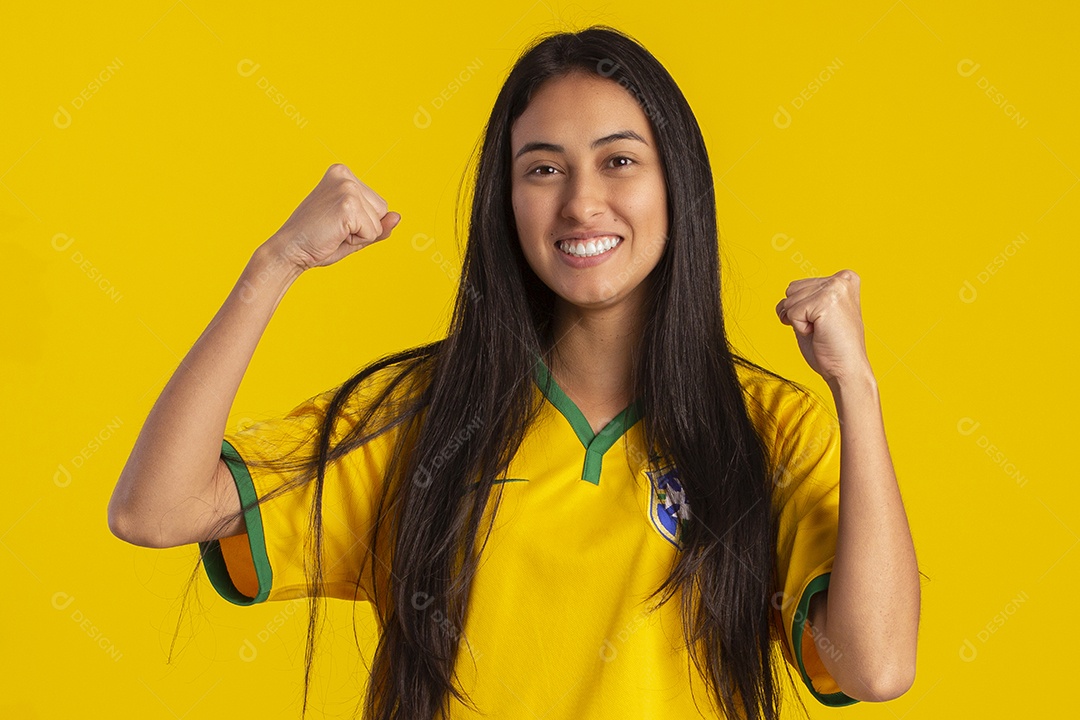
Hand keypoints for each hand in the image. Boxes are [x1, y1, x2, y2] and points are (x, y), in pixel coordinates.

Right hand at [265, 163, 400, 270]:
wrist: (289, 250)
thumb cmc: (316, 241)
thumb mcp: (352, 230)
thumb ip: (377, 224)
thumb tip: (398, 216)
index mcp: (342, 173)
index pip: (378, 204)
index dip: (361, 223)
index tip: (334, 222)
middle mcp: (345, 175)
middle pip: (382, 210)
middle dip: (363, 228)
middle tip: (333, 229)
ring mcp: (346, 188)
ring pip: (378, 223)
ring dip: (359, 235)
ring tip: (332, 231)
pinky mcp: (348, 204)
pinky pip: (372, 233)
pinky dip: (356, 241)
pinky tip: (334, 234)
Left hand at [775, 269, 872, 385]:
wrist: (846, 369)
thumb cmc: (832, 347)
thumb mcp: (815, 315)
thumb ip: (803, 300)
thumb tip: (782, 302)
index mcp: (844, 278)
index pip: (797, 286)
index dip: (800, 308)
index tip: (822, 322)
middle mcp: (842, 279)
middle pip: (791, 290)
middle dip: (798, 313)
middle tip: (821, 328)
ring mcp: (835, 288)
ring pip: (790, 300)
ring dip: (799, 320)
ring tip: (821, 330)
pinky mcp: (826, 301)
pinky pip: (792, 312)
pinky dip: (800, 327)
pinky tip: (819, 333)